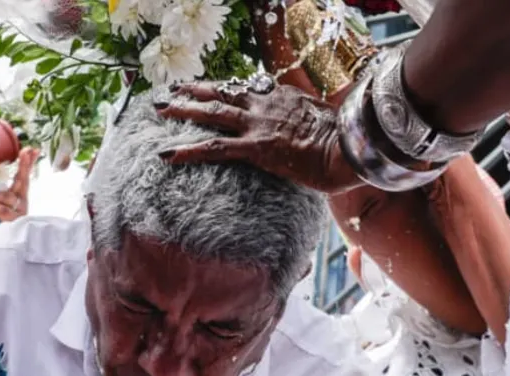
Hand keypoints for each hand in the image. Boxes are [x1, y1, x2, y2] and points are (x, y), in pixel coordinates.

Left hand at [0, 148, 38, 221]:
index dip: (27, 164)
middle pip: (22, 182)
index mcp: (18, 198)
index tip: (32, 150)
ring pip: (5, 197)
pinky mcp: (17, 221)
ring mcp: (21, 212)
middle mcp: (22, 203)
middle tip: (26, 152)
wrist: (1, 246)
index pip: (23, 178)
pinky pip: (1, 209)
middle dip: (24, 166)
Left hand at [155, 82, 361, 193]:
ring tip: (159, 107)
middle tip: (172, 89)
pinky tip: (166, 153)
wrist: (349, 150)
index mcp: (284, 97)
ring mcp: (259, 124)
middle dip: (195, 89)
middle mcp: (267, 104)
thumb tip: (306, 131)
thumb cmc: (344, 143)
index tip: (211, 89)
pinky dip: (187, 150)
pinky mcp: (255, 148)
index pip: (248, 89)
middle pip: (224, 92)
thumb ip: (308, 122)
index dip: (226, 89)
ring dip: (183, 109)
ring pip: (213, 112)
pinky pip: (214, 148)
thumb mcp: (324, 124)